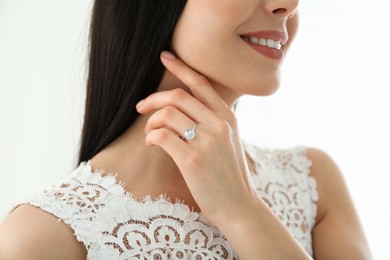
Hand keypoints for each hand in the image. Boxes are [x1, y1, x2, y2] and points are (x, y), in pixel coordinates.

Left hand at [136, 51, 257, 225]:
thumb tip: (184, 109)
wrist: (239, 206)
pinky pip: (162, 136)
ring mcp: (207, 142)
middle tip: (140, 107)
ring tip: (150, 134)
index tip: (164, 57)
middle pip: (178, 96)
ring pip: (167, 115)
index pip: (201, 84)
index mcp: (228, 118)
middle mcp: (219, 125)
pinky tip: (152, 144)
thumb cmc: (229, 175)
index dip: (181, 67)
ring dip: (150, 122)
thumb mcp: (230, 142)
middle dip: (153, 98)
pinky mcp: (192, 160)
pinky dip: (150, 136)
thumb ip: (213, 122)